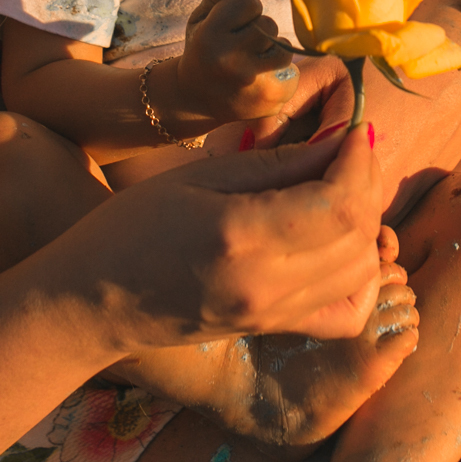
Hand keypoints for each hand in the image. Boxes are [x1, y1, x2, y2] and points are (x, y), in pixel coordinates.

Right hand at [73, 124, 382, 354]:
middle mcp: (268, 284)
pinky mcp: (274, 330)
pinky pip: (346, 312)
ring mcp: (274, 315)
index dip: (358, 161)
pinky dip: (360, 276)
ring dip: (364, 224)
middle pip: (358, 235)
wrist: (95, 299)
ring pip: (360, 271)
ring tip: (339, 186)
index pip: (339, 202)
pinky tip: (341, 244)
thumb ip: (271, 163)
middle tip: (348, 151)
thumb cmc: (130, 225)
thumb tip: (333, 145)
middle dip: (365, 183)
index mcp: (242, 236)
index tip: (353, 131)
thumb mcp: (195, 175)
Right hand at [175, 0, 297, 123]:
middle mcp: (230, 60)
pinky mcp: (272, 98)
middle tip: (240, 45)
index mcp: (210, 36)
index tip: (232, 24)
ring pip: (284, 47)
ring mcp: (253, 82)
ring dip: (272, 50)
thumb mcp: (202, 21)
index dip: (243, 10)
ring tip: (253, 61)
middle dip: (258, 30)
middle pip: (269, 24)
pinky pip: (291, 70)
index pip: (249, 2)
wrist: (196, 100)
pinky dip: (280, 72)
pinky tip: (260, 79)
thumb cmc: (202, 51)